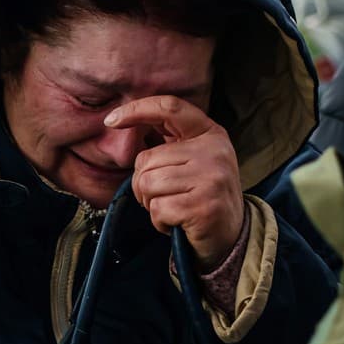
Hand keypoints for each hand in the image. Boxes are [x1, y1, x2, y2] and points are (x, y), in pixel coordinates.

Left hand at [107, 96, 245, 266]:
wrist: (232, 236)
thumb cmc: (203, 195)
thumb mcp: (195, 160)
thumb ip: (170, 142)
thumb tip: (123, 121)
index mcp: (211, 133)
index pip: (169, 107)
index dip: (136, 109)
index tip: (110, 120)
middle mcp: (214, 151)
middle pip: (147, 158)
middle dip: (144, 183)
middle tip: (167, 196)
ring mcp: (211, 178)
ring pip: (147, 183)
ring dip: (151, 203)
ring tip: (174, 208)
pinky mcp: (203, 206)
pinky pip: (157, 208)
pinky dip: (159, 221)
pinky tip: (177, 223)